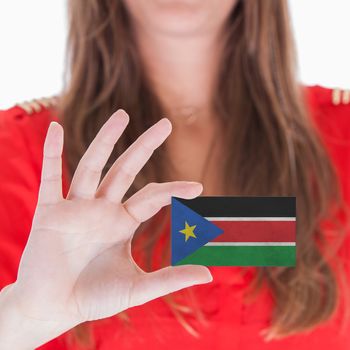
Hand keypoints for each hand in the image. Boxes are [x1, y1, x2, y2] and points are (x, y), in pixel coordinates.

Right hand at [1, 110, 211, 347]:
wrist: (53, 309)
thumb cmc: (93, 298)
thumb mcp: (136, 288)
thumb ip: (170, 279)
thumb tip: (209, 275)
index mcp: (122, 223)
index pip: (152, 197)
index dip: (174, 189)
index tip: (199, 187)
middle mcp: (102, 210)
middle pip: (125, 170)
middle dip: (145, 147)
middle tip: (166, 124)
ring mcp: (76, 208)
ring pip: (92, 166)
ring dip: (106, 141)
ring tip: (122, 115)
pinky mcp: (49, 213)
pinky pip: (49, 178)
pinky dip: (51, 153)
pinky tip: (55, 129)